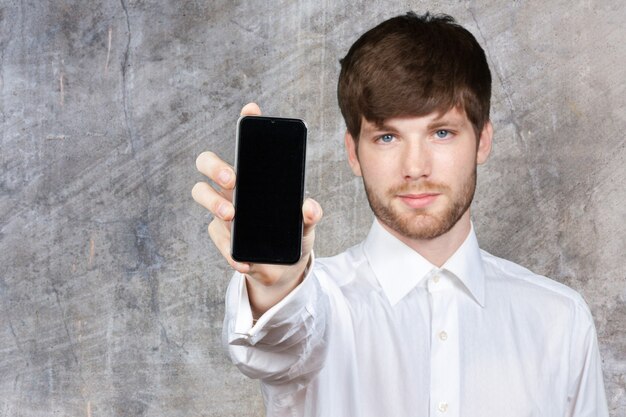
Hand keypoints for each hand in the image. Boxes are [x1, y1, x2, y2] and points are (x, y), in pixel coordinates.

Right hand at [192, 103, 322, 315]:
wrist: (284, 269)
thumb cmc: (294, 236)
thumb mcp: (306, 225)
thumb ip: (309, 215)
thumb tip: (308, 207)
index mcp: (255, 176)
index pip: (247, 144)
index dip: (246, 122)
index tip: (252, 110)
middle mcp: (234, 187)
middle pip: (208, 162)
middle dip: (215, 166)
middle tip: (233, 180)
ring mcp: (222, 209)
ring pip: (200, 192)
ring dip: (213, 203)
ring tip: (232, 217)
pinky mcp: (220, 235)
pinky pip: (216, 236)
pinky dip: (229, 249)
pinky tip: (244, 259)